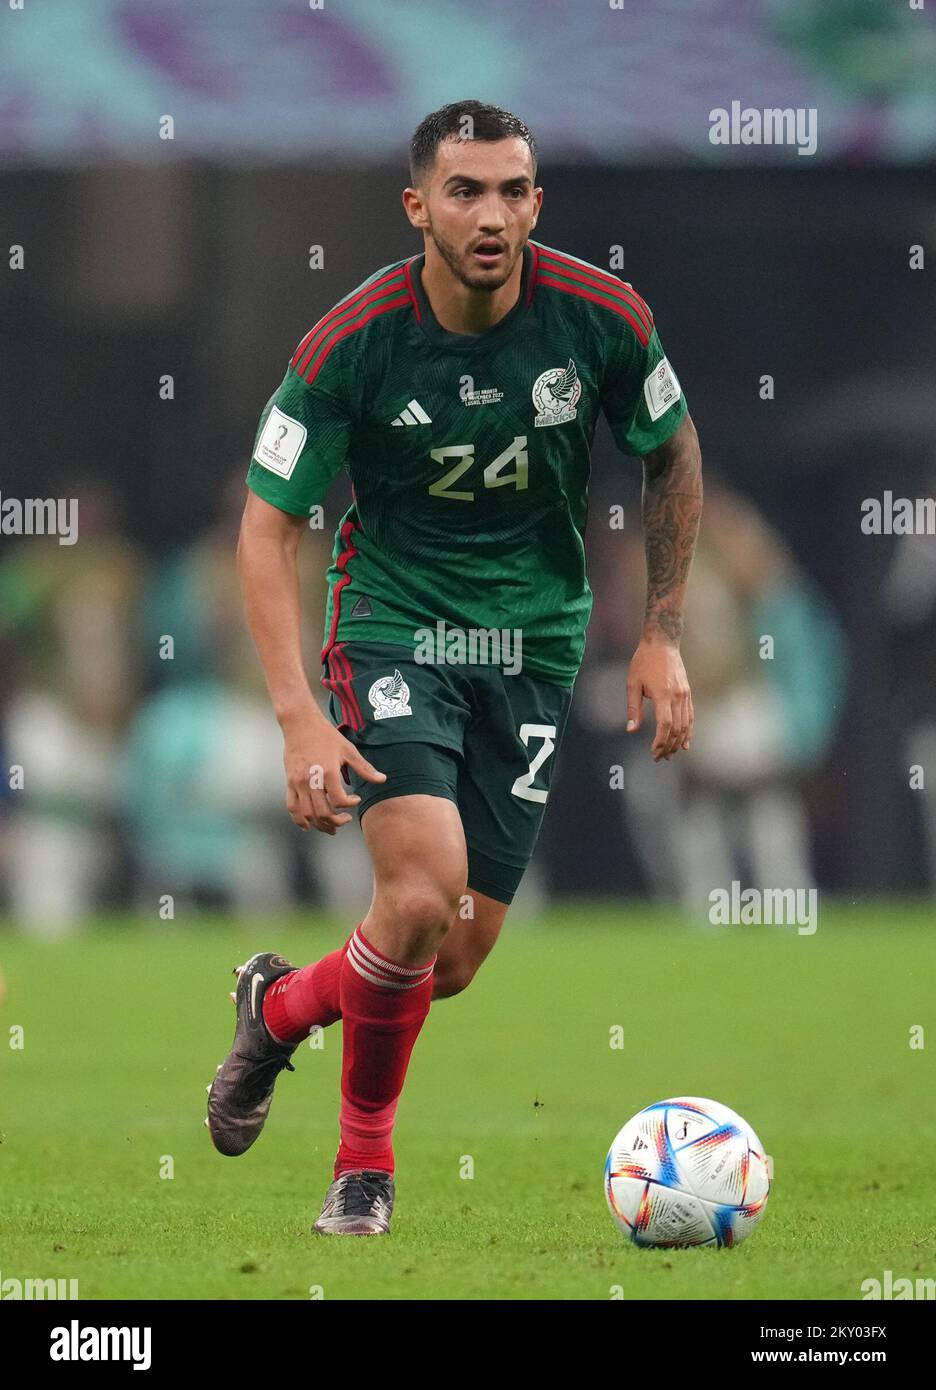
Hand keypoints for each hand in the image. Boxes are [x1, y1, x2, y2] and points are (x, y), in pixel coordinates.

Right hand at [281, 710, 385, 833]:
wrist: (300, 724)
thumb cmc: (326, 735)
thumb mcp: (348, 749)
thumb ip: (364, 768)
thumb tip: (382, 779)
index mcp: (328, 771)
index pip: (339, 800)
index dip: (350, 805)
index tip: (355, 800)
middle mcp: (311, 779)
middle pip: (322, 812)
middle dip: (335, 822)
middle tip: (345, 821)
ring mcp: (298, 782)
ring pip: (307, 813)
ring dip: (319, 825)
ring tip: (330, 828)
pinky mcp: (289, 782)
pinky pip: (292, 806)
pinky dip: (299, 819)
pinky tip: (308, 825)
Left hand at [626, 637, 692, 760]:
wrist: (662, 642)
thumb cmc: (643, 661)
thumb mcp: (632, 683)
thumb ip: (633, 708)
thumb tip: (631, 730)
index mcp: (663, 694)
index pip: (665, 725)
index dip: (660, 741)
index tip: (653, 752)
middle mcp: (677, 696)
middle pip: (677, 729)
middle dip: (669, 746)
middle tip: (659, 758)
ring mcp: (685, 695)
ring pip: (686, 725)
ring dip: (679, 742)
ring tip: (670, 754)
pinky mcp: (688, 693)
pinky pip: (691, 716)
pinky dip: (689, 731)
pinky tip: (685, 743)